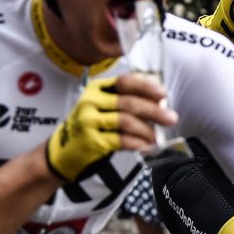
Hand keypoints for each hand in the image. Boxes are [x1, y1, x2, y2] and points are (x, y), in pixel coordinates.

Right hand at [45, 74, 176, 180]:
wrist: (62, 151)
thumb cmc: (89, 127)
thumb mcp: (101, 107)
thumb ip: (124, 100)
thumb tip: (159, 101)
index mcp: (96, 89)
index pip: (124, 82)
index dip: (146, 86)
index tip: (163, 94)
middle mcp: (90, 102)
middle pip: (128, 102)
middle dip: (154, 110)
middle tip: (171, 118)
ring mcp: (89, 122)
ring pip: (126, 121)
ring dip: (147, 129)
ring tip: (158, 136)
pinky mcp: (92, 141)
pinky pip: (121, 140)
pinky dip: (137, 143)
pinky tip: (147, 146)